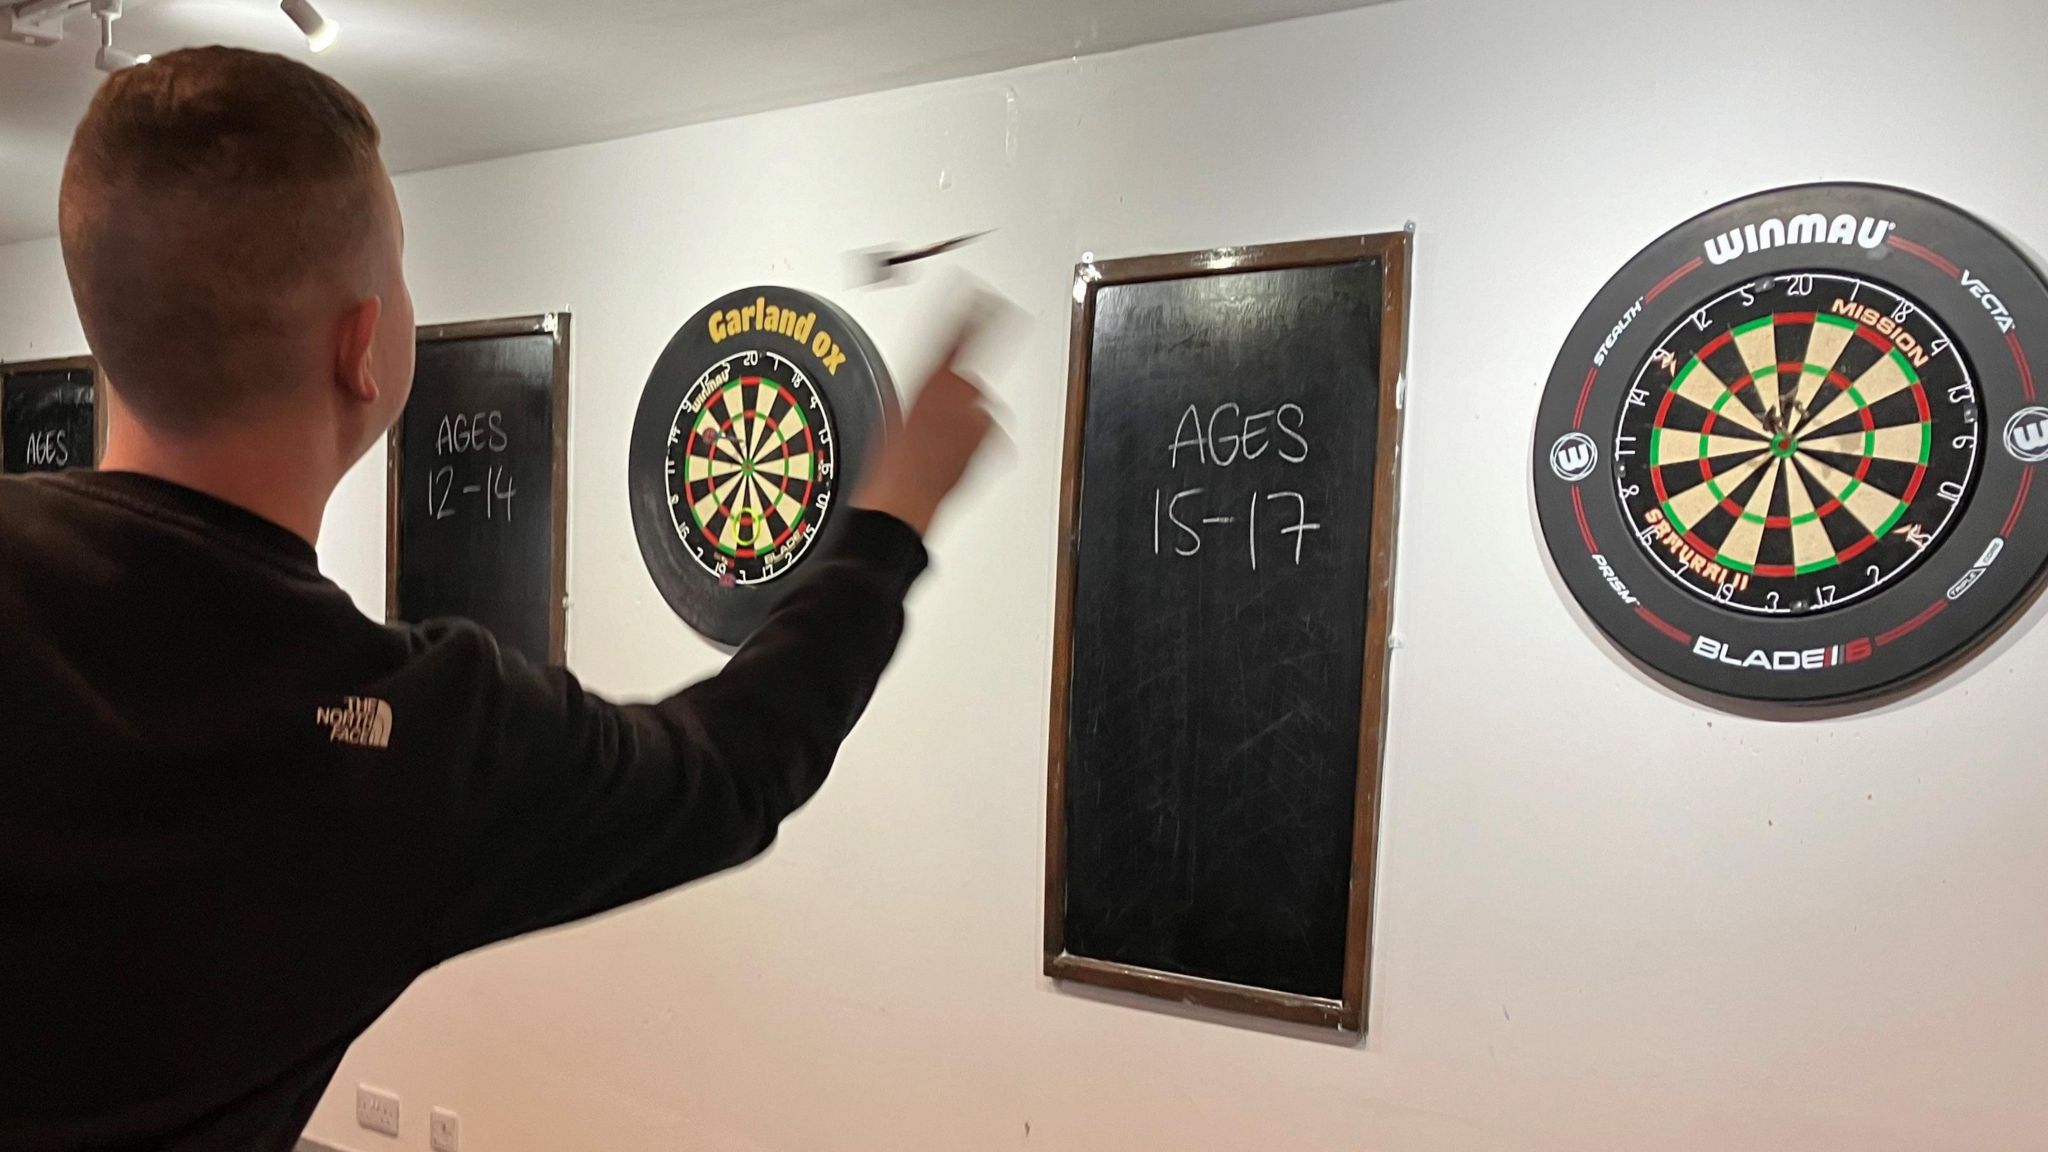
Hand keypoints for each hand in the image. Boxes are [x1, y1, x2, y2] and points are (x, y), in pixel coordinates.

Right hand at [853, 314, 999, 536]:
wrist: (901, 504)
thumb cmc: (889, 467)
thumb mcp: (894, 413)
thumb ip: (924, 392)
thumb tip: (937, 391)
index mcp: (927, 378)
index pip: (956, 331)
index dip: (972, 309)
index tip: (983, 293)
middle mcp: (957, 394)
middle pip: (970, 377)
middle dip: (961, 392)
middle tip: (940, 417)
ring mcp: (976, 417)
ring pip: (980, 408)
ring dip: (967, 421)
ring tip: (940, 445)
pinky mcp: (990, 439)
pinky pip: (987, 432)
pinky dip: (976, 442)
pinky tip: (953, 457)